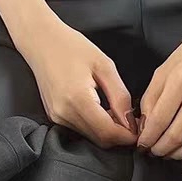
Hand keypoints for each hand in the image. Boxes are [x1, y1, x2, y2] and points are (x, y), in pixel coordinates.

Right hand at [15, 12, 138, 149]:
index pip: (107, 133)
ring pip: (90, 137)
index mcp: (77, 99)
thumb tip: (131, 121)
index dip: (127, 136)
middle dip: (120, 135)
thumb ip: (120, 96)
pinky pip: (80, 129)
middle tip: (133, 120)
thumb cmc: (71, 46)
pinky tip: (103, 110)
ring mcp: (57, 116)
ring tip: (118, 112)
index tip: (141, 129)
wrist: (40, 41)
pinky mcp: (54, 116)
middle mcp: (64, 113)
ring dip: (108, 131)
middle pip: (99, 139)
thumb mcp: (104, 66)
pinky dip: (95, 125)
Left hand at [137, 32, 181, 169]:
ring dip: (178, 155)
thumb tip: (144, 126)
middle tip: (153, 151)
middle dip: (160, 149)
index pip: (159, 119)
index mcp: (181, 80)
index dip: (148, 138)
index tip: (142, 144)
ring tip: (168, 154)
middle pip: (177, 135)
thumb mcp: (164, 70)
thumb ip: (151, 98)